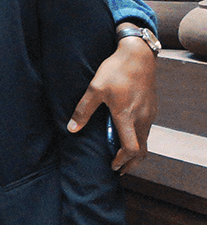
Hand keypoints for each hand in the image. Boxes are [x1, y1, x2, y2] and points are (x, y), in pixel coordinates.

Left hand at [68, 33, 155, 172]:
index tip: (113, 166)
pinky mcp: (152, 107)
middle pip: (142, 150)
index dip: (122, 161)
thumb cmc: (115, 71)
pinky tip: (129, 136)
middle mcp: (142, 118)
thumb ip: (83, 111)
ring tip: (123, 156)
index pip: (130, 148)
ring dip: (136, 151)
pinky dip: (140, 139)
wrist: (137, 55)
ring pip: (146, 140)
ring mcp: (149, 113)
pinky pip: (147, 129)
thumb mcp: (95, 89)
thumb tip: (71, 129)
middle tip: (119, 169)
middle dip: (131, 163)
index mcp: (127, 117)